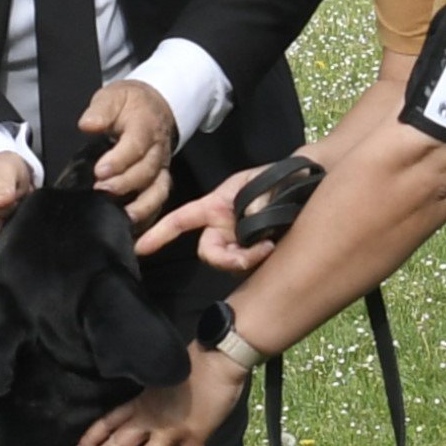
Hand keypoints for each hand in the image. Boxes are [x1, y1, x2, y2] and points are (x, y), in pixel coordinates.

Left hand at [74, 348, 249, 445]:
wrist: (217, 359)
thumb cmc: (190, 359)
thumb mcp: (159, 374)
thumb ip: (151, 392)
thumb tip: (147, 397)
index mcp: (142, 402)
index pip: (109, 420)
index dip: (92, 435)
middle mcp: (151, 418)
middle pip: (118, 444)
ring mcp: (172, 430)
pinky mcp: (194, 436)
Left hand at [77, 79, 176, 224]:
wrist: (155, 107)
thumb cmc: (130, 104)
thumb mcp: (114, 95)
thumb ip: (101, 109)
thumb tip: (89, 124)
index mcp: (146, 126)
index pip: (137, 144)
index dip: (120, 160)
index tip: (100, 171)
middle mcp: (157, 150)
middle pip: (146, 171)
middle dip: (124, 184)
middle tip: (101, 191)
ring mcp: (161, 168)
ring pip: (157, 191)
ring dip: (140, 206)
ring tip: (121, 218)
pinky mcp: (160, 181)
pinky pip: (159, 202)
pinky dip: (149, 217)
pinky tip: (134, 229)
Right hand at [140, 165, 276, 274]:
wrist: (306, 188)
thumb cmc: (277, 179)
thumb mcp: (260, 181)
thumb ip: (252, 199)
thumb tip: (246, 223)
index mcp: (215, 207)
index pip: (182, 220)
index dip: (160, 233)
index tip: (140, 248)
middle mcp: (223, 229)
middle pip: (208, 252)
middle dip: (226, 258)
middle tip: (257, 252)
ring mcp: (238, 244)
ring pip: (230, 264)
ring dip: (247, 260)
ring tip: (271, 245)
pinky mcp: (255, 255)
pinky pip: (248, 267)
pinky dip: (259, 262)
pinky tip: (274, 248)